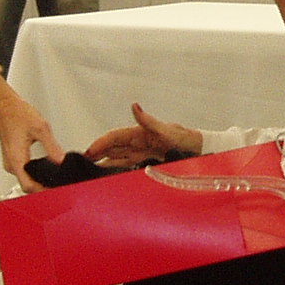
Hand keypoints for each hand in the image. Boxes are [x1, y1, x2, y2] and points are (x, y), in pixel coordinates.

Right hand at [0, 76, 63, 187]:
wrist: (2, 106)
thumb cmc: (16, 114)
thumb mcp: (40, 128)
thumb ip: (52, 147)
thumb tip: (61, 160)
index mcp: (17, 159)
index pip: (28, 186)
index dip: (42, 191)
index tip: (54, 191)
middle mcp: (11, 164)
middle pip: (26, 186)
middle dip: (42, 188)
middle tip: (57, 186)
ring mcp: (10, 162)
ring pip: (24, 180)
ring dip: (37, 182)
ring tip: (52, 180)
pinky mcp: (11, 159)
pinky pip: (22, 172)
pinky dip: (33, 175)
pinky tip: (43, 171)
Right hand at [86, 103, 202, 168]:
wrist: (204, 153)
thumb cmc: (188, 139)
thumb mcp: (169, 131)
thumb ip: (150, 122)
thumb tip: (134, 106)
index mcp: (141, 133)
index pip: (115, 137)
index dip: (100, 144)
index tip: (88, 152)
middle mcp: (139, 144)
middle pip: (112, 149)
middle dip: (96, 154)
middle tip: (80, 164)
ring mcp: (143, 155)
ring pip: (117, 159)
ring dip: (104, 164)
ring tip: (88, 173)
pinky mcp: (147, 165)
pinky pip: (128, 168)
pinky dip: (116, 172)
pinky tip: (107, 178)